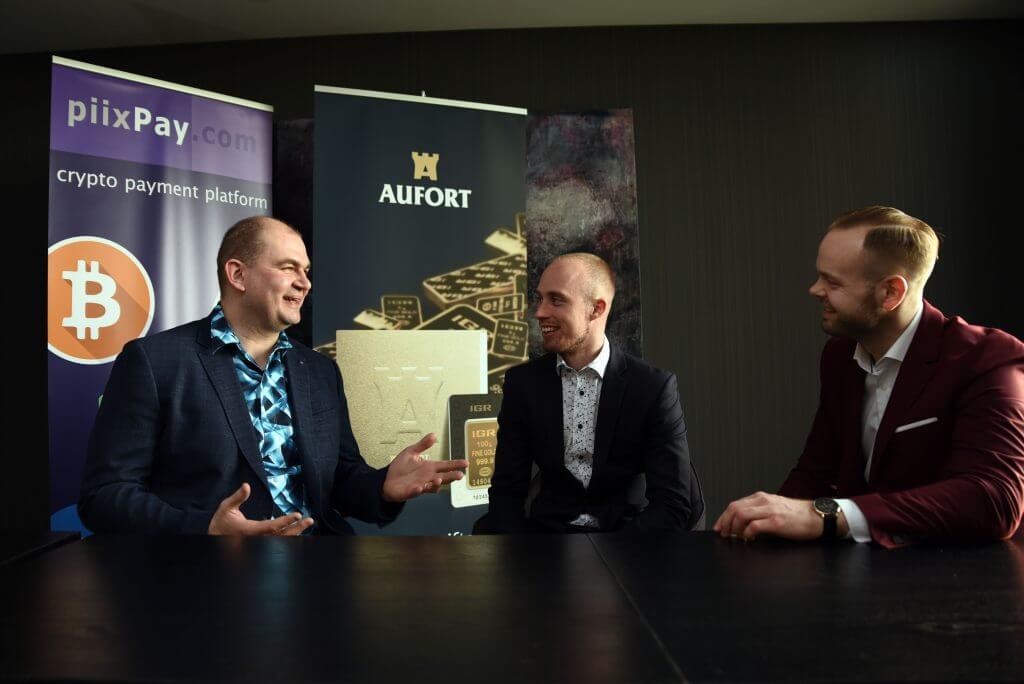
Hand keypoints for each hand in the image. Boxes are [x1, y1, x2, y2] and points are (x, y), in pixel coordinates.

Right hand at [207, 483, 313, 535]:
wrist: (214, 537)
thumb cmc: (221, 522)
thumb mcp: (226, 507)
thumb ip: (237, 497)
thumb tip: (246, 485)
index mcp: (249, 530)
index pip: (272, 527)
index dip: (286, 521)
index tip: (297, 515)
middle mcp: (256, 539)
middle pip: (281, 536)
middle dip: (297, 529)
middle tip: (309, 520)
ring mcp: (258, 543)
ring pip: (281, 540)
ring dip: (295, 533)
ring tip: (306, 524)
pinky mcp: (259, 544)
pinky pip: (277, 541)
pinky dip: (288, 537)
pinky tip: (297, 530)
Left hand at [381, 433, 468, 502]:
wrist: (386, 479)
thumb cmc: (400, 467)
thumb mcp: (411, 452)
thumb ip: (423, 445)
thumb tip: (434, 435)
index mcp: (429, 467)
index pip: (445, 465)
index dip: (455, 464)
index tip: (466, 463)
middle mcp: (428, 477)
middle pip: (443, 477)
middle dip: (452, 477)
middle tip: (460, 475)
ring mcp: (421, 485)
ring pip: (432, 486)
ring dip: (436, 484)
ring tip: (438, 480)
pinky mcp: (411, 491)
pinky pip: (416, 492)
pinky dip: (418, 490)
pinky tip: (420, 487)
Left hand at [713, 491, 846, 540]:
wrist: (817, 517)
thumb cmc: (796, 515)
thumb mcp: (773, 508)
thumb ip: (758, 512)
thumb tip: (740, 524)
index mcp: (761, 498)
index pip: (735, 504)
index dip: (723, 517)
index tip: (719, 527)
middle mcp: (763, 501)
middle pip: (734, 509)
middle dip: (725, 523)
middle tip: (724, 534)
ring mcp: (770, 511)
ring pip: (741, 515)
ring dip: (734, 528)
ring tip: (735, 537)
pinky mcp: (777, 522)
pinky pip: (754, 526)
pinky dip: (747, 533)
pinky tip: (748, 539)